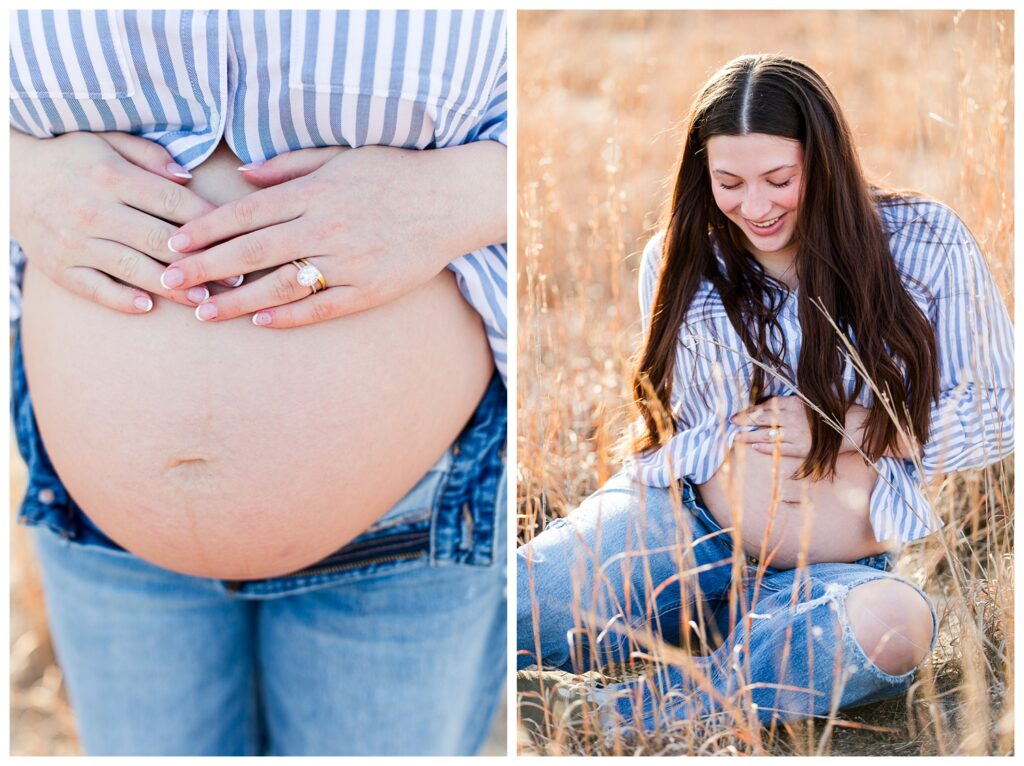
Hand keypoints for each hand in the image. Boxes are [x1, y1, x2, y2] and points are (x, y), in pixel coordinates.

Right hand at [10, 129, 217, 311]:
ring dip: (171, 287)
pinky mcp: (58, 267)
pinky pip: (95, 288)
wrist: (10, 177)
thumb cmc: (73, 160)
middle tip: (234, 277)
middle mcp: (92, 210)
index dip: (208, 222)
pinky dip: (121, 299)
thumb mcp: (107, 142)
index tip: (236, 237)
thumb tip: (188, 178)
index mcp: (110, 176)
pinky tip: (149, 307)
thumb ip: (150, 156)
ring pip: (132, 268)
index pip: (170, 201)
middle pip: (158, 239)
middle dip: (200, 261)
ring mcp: (74, 241)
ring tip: (203, 299)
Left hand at [161, 141, 505, 326]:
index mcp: (315, 192)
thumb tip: (242, 175)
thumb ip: (289, 166)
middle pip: (252, 252)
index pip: (246, 213)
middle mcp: (326, 227)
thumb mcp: (340, 157)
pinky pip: (322, 307)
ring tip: (204, 313)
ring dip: (238, 301)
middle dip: (206, 269)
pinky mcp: (369, 289)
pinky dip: (289, 316)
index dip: (206, 230)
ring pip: (281, 285)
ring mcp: (348, 262)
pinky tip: (260, 323)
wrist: (451, 201)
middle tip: (169, 283)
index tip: (174, 244)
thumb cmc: (394, 174)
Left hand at [731, 395, 813, 456]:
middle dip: (745, 420)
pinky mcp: (800, 449)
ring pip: (767, 435)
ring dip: (749, 436)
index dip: (751, 409)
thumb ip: (783, 404)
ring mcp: (796, 434)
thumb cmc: (819, 414)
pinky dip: (765, 448)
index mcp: (794, 403)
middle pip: (763, 418)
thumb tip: (759, 407)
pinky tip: (754, 447)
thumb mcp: (803, 402)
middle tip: (732, 421)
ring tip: (736, 436)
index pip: (767, 405)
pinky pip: (778, 449)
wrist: (842, 429)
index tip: (740, 412)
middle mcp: (793, 418)